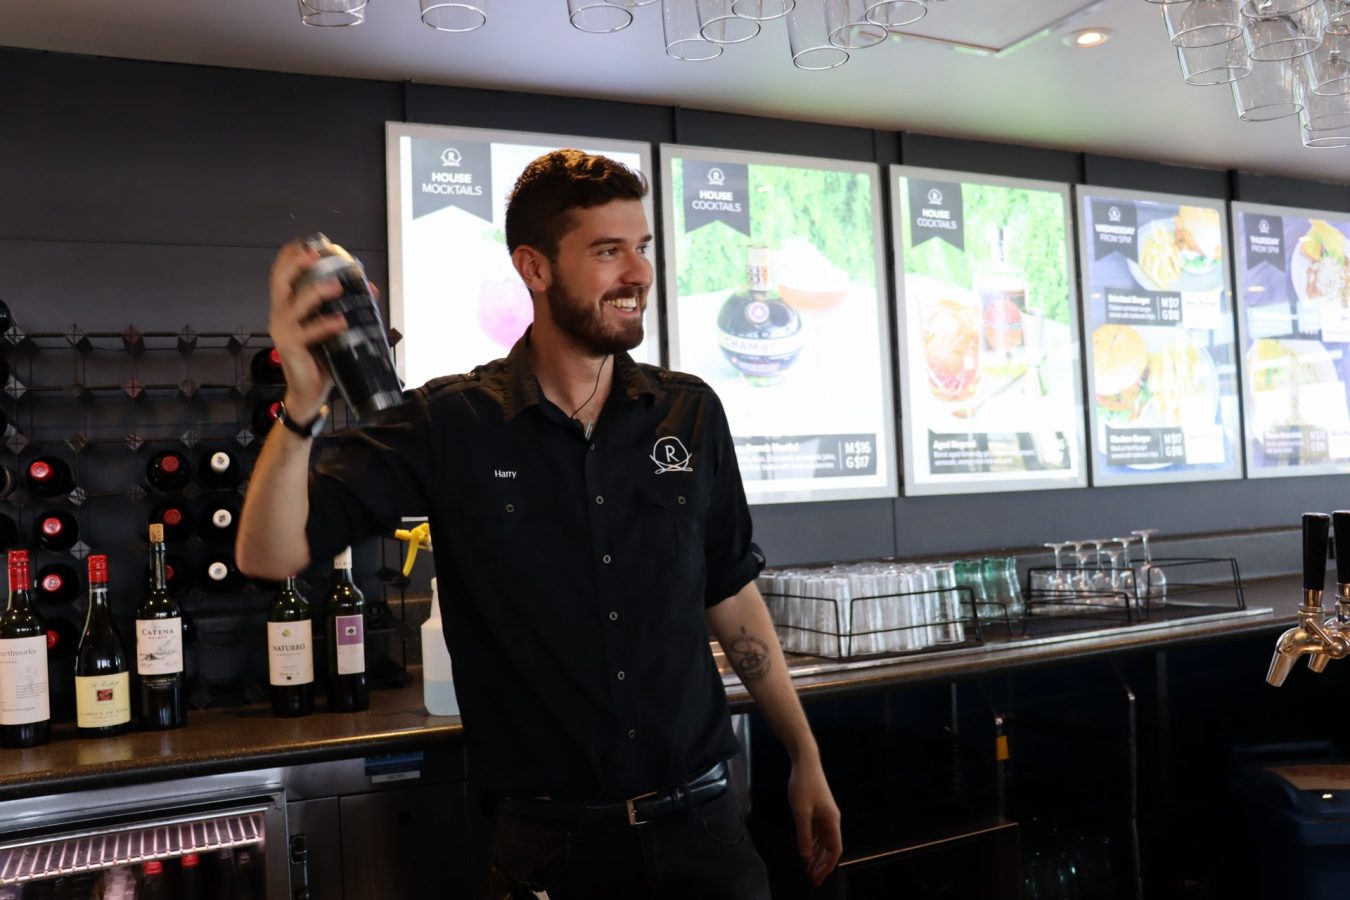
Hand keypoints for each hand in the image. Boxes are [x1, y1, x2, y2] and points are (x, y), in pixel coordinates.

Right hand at [267, 240, 348, 419]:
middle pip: (280, 281)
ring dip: (316, 292)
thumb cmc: (320, 358)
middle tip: (315, 255)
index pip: (282, 274)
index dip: (291, 256)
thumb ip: (347, 306)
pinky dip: (325, 325)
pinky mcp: (290, 347)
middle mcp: (280, 314)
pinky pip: (307, 332)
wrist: (310, 391)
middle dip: (296, 264)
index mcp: (287, 306)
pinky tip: (341, 322)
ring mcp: (283, 330)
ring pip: (294, 304)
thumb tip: (370, 288)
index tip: (310, 243)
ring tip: (337, 286)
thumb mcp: (334, 328)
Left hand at [788, 756, 842, 886]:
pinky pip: (817, 833)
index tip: (817, 877)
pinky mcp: (818, 810)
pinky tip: (806, 851)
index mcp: (832, 821)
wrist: (806, 762)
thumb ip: (803, 835)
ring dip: (816, 855)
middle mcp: (832, 820)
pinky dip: (812, 844)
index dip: (827, 866)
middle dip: (822, 864)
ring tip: (808, 869)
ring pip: (823, 841)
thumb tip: (805, 857)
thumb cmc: (804, 785)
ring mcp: (825, 815)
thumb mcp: (801, 812)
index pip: (834, 850)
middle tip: (812, 878)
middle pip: (830, 848)